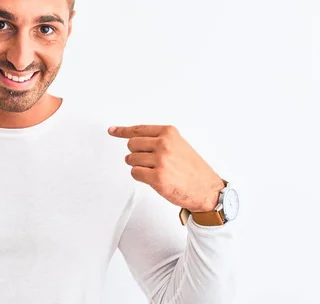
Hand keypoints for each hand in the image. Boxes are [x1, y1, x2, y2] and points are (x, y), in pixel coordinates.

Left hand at [109, 125, 224, 211]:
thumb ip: (158, 140)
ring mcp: (160, 161)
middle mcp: (164, 144)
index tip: (113, 130)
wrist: (207, 190)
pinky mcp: (157, 178)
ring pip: (131, 160)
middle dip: (136, 153)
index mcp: (169, 133)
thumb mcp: (179, 145)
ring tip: (155, 171)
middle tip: (148, 161)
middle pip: (131, 144)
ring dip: (139, 166)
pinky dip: (140, 176)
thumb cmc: (193, 170)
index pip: (138, 130)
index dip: (122, 131)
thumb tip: (134, 140)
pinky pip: (135, 173)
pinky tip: (153, 178)